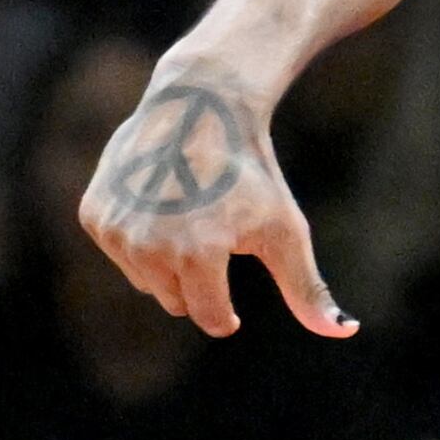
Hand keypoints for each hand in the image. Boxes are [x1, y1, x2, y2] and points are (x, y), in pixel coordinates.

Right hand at [80, 56, 352, 339]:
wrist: (199, 106)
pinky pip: (120, 253)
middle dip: (197, 283)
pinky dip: (139, 239)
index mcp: (197, 254)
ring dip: (167, 263)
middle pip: (176, 301)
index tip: (233, 312)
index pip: (208, 316)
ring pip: (146, 281)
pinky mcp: (94, 215)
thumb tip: (345, 332)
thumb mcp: (285, 230)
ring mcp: (116, 230)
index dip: (225, 315)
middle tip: (213, 238)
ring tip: (188, 216)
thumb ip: (308, 289)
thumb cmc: (251, 172)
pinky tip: (159, 203)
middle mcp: (148, 246)